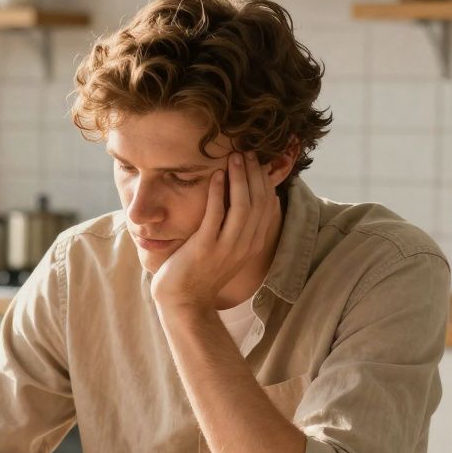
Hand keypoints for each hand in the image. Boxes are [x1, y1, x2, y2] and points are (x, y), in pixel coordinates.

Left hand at [150, 151, 278, 309]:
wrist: (184, 302)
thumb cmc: (201, 272)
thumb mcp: (228, 249)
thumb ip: (240, 227)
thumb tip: (255, 199)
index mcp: (252, 244)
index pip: (267, 206)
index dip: (264, 180)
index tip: (257, 160)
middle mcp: (244, 246)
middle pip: (258, 202)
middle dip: (254, 174)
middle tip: (247, 151)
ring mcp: (226, 248)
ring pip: (243, 206)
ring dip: (240, 178)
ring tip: (234, 157)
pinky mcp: (205, 248)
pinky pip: (216, 215)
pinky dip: (219, 192)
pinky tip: (216, 175)